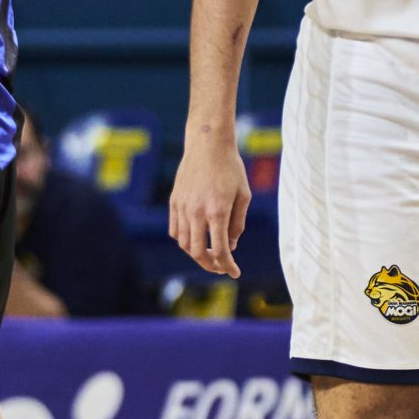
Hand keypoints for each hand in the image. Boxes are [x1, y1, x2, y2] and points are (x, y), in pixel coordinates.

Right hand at [168, 134, 249, 278]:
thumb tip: (231, 246)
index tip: (235, 273)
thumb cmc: (231, 168)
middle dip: (210, 265)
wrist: (208, 144)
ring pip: (184, 244)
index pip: (220, 250)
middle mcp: (197, 212)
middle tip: (221, 267)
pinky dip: (185, 240)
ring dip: (197, 254)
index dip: (228, 266)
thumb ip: (237, 224)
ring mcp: (182, 207)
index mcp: (217, 211)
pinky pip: (176, 230)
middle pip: (198, 253)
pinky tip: (196, 238)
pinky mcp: (174, 202)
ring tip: (210, 253)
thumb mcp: (244, 196)